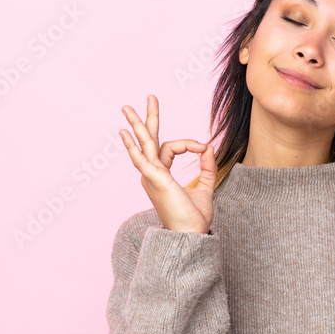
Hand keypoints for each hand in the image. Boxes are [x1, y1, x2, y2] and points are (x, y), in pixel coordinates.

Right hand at [119, 94, 216, 233]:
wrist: (191, 235)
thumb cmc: (194, 219)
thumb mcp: (205, 188)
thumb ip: (206, 168)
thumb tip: (208, 147)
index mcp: (162, 175)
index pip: (171, 148)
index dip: (189, 144)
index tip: (203, 148)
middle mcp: (153, 174)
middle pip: (149, 140)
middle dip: (148, 118)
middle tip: (149, 97)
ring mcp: (151, 176)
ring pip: (144, 144)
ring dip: (138, 124)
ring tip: (127, 107)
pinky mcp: (154, 178)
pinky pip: (142, 158)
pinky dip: (133, 146)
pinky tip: (125, 133)